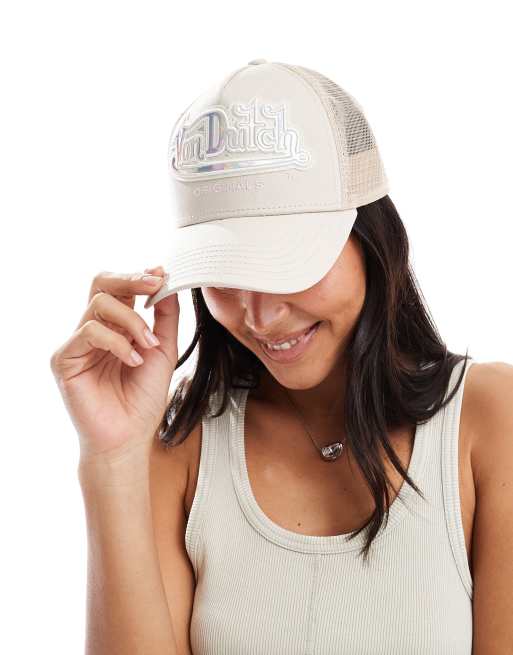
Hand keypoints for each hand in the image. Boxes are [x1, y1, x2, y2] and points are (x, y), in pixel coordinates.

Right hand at [50, 266, 177, 462]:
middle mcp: (93, 330)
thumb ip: (165, 317)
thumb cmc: (143, 399)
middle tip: (154, 284)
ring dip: (132, 320)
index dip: (138, 277)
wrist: (130, 438)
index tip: (162, 274)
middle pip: (101, 284)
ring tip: (149, 345)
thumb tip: (166, 281)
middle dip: (130, 280)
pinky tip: (133, 361)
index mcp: (114, 327)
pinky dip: (117, 343)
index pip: (119, 289)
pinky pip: (89, 332)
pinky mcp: (64, 359)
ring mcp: (77, 344)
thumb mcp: (164, 351)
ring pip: (99, 305)